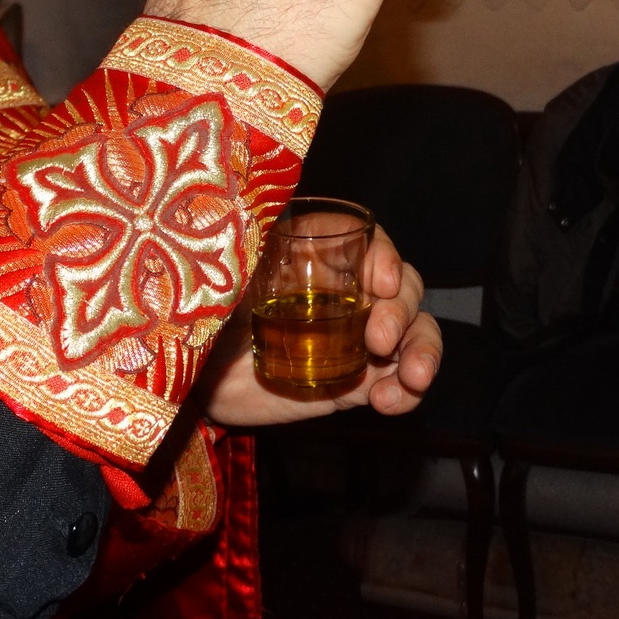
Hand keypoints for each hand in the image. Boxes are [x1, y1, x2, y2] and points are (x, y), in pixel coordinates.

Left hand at [202, 225, 442, 425]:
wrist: (193, 380)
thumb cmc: (204, 314)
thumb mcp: (225, 274)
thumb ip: (248, 248)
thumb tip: (263, 216)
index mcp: (318, 256)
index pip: (369, 241)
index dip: (385, 255)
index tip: (380, 282)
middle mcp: (347, 292)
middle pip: (404, 286)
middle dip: (402, 310)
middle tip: (378, 340)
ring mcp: (357, 339)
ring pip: (417, 331)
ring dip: (424, 351)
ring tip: (412, 378)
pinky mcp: (356, 382)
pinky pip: (401, 383)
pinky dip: (408, 392)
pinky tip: (387, 401)